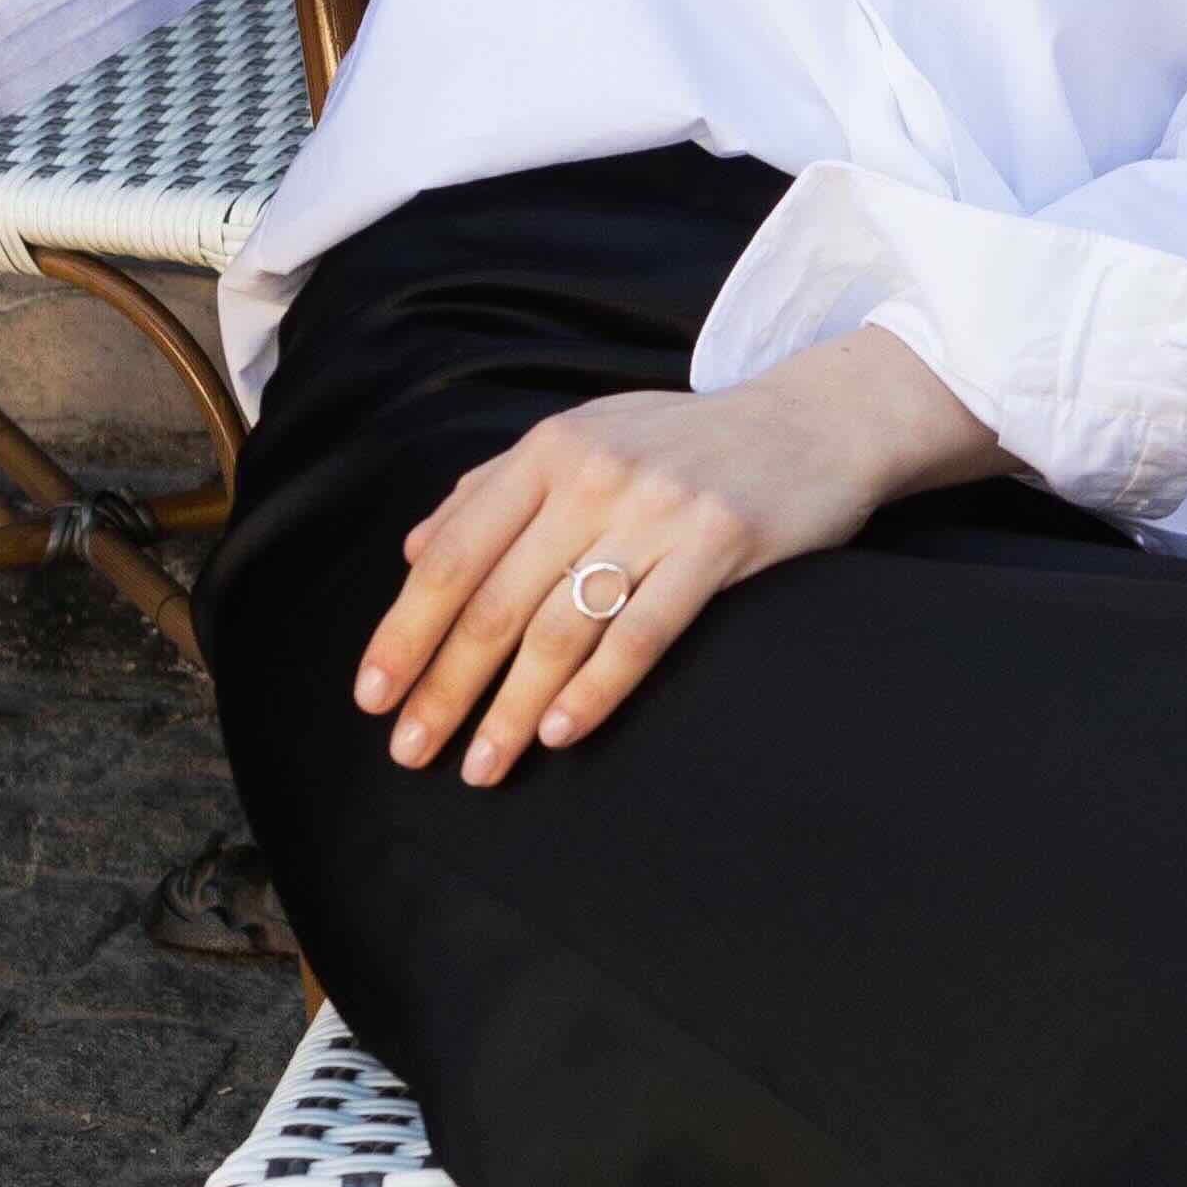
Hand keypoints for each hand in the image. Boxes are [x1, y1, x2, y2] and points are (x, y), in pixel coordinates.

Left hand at [352, 339, 999, 785]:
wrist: (814, 421)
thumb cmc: (687, 443)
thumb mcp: (583, 439)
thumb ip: (494, 489)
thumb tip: (414, 551)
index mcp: (546, 451)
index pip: (452, 554)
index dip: (404, 630)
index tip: (372, 697)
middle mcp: (591, 475)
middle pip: (494, 602)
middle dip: (444, 687)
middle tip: (411, 752)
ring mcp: (657, 509)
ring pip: (559, 629)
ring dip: (511, 709)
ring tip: (479, 766)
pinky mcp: (719, 543)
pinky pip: (641, 634)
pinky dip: (595, 691)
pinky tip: (561, 734)